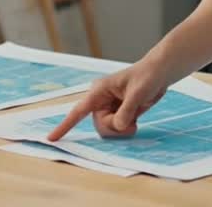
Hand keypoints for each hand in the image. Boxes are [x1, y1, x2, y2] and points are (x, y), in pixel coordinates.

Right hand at [46, 59, 169, 140]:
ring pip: (108, 130)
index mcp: (99, 91)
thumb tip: (118, 125)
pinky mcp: (118, 113)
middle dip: (116, 127)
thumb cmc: (148, 76)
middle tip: (132, 120)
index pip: (78, 110)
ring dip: (122, 129)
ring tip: (135, 118)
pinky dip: (126, 129)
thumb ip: (126, 110)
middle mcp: (100, 101)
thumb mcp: (138, 92)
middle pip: (100, 126)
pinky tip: (135, 118)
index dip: (65, 126)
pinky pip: (117, 130)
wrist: (160, 73)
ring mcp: (109, 108)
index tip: (51, 139)